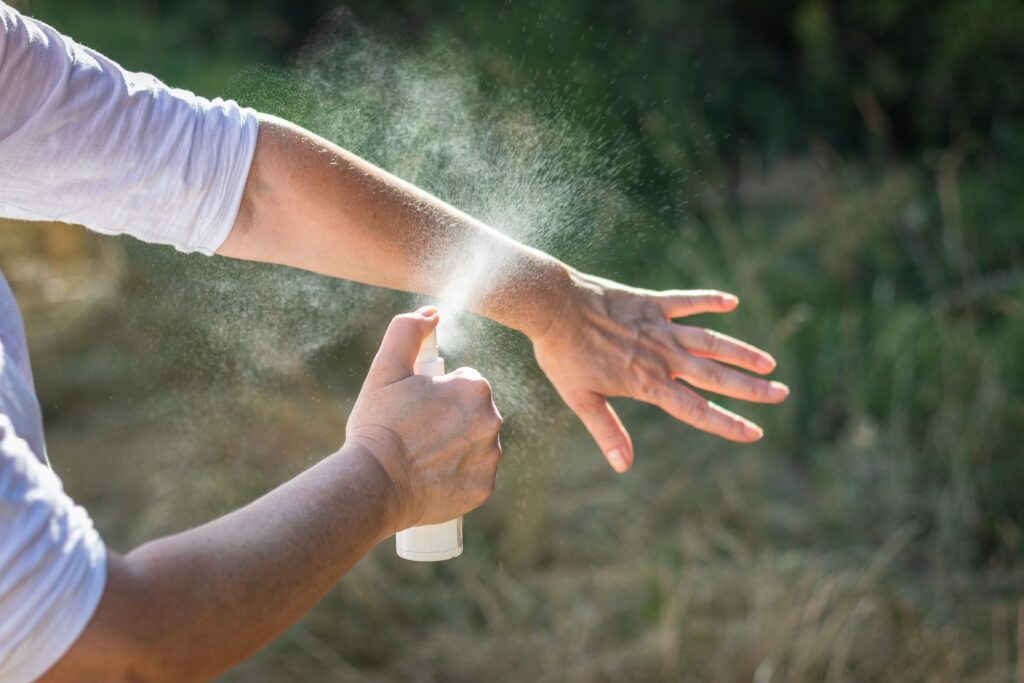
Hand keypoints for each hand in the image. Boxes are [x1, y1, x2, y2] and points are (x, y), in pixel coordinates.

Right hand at [346, 307, 502, 532]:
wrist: (374, 483)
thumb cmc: (379, 424)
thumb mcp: (386, 368)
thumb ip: (408, 330)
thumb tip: (431, 313)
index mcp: (475, 388)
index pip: (464, 383)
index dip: (438, 393)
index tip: (416, 407)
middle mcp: (492, 421)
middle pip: (474, 413)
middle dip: (450, 418)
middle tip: (416, 432)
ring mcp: (490, 458)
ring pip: (477, 444)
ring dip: (457, 446)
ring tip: (422, 455)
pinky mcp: (483, 488)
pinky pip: (475, 475)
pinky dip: (458, 476)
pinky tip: (433, 476)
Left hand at [533, 270, 787, 472]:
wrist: (553, 306)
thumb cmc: (563, 354)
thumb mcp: (581, 399)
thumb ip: (606, 431)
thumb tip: (623, 466)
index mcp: (648, 383)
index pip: (697, 409)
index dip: (728, 423)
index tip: (755, 432)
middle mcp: (663, 356)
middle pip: (716, 376)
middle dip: (752, 388)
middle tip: (781, 394)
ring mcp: (660, 327)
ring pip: (712, 341)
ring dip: (742, 351)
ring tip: (769, 362)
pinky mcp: (652, 303)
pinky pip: (687, 301)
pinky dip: (710, 301)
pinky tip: (732, 301)